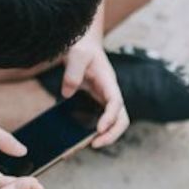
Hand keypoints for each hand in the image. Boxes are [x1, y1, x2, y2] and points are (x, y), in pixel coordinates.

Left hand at [63, 33, 129, 147]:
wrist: (84, 43)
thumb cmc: (82, 47)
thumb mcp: (76, 54)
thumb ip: (72, 72)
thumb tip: (67, 93)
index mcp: (109, 81)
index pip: (116, 102)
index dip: (110, 117)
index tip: (99, 129)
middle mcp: (110, 93)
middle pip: (122, 118)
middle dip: (112, 134)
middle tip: (95, 145)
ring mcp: (105, 99)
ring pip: (114, 122)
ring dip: (106, 136)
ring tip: (87, 146)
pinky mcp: (97, 102)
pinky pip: (101, 120)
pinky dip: (95, 131)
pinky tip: (81, 138)